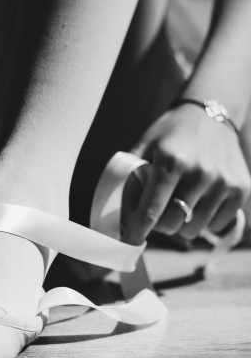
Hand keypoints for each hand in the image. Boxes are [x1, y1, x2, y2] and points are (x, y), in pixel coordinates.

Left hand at [123, 104, 250, 244]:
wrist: (211, 113)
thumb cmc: (171, 133)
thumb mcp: (145, 145)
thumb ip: (130, 176)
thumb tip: (119, 212)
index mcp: (171, 162)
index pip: (150, 210)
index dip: (136, 232)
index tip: (128, 244)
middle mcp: (200, 173)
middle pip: (170, 224)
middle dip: (158, 224)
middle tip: (158, 211)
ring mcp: (223, 181)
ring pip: (193, 229)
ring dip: (182, 225)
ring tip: (179, 206)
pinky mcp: (241, 188)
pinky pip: (217, 225)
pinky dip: (206, 221)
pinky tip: (200, 203)